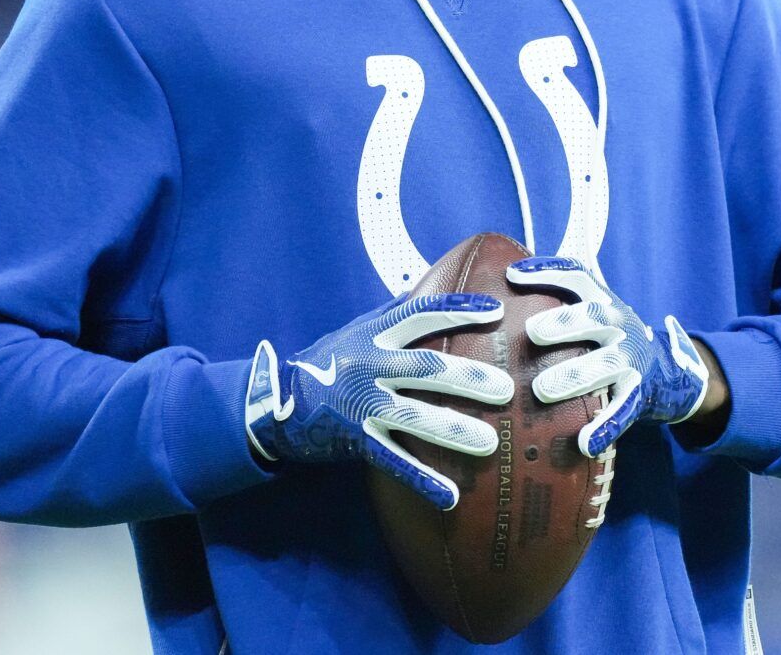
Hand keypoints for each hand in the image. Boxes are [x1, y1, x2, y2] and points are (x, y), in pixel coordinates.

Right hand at [243, 293, 514, 510]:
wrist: (273, 400)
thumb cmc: (325, 362)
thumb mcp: (354, 330)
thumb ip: (390, 314)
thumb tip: (423, 284)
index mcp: (374, 336)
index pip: (420, 315)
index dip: (457, 310)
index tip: (495, 312)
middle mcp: (369, 365)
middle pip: (425, 368)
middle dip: (467, 378)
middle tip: (506, 389)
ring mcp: (361, 404)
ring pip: (413, 416)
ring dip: (453, 430)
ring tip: (489, 442)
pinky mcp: (354, 439)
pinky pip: (393, 460)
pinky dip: (421, 479)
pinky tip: (449, 496)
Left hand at [505, 257, 710, 456]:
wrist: (663, 371)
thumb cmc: (606, 337)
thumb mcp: (592, 308)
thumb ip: (556, 294)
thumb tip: (501, 276)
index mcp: (603, 300)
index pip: (577, 276)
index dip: (548, 271)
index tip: (512, 275)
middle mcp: (620, 326)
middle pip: (595, 317)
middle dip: (565, 322)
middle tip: (533, 332)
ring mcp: (630, 361)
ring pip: (607, 366)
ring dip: (575, 376)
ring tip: (542, 390)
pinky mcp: (636, 395)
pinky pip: (621, 412)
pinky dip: (604, 428)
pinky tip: (583, 443)